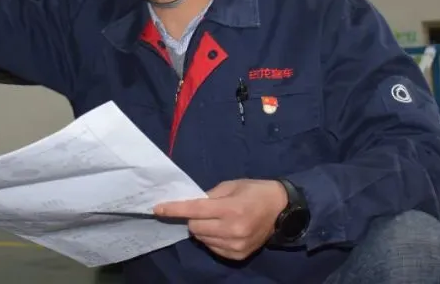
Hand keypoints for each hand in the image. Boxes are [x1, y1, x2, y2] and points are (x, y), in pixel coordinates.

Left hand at [154, 179, 287, 260]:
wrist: (282, 210)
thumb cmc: (255, 191)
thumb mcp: (232, 185)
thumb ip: (210, 195)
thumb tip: (190, 204)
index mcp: (230, 208)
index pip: (194, 210)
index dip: (174, 210)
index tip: (157, 209)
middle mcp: (232, 229)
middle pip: (195, 228)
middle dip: (193, 219)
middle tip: (204, 211)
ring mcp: (235, 245)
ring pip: (202, 239)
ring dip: (203, 230)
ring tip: (217, 220)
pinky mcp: (238, 255)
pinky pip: (213, 248)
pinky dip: (212, 239)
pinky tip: (223, 231)